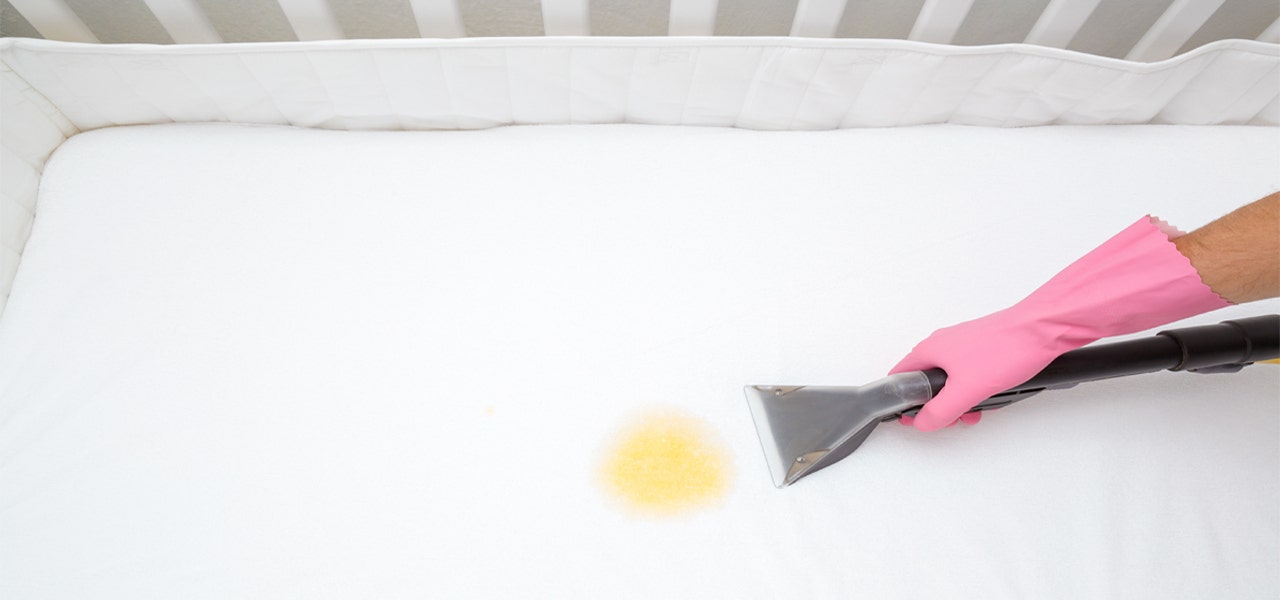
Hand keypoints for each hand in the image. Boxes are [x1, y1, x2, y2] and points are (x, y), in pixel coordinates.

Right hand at [890, 307, 1061, 430]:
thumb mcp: (967, 390)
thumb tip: (923, 422)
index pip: (899, 376)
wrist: (1040, 330)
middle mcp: (943, 344)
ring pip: (949, 377)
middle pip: (925, 380)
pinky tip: (989, 396)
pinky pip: (967, 372)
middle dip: (936, 404)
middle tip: (947, 418)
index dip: (902, 400)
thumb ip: (941, 410)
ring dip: (957, 398)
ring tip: (974, 410)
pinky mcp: (981, 347)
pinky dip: (973, 388)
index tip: (911, 417)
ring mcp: (963, 344)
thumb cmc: (1006, 349)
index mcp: (930, 350)